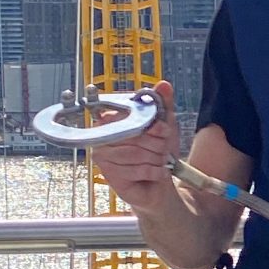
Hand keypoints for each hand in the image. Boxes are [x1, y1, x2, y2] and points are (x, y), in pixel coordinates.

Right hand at [89, 78, 179, 207]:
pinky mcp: (109, 174)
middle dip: (156, 143)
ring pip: (134, 153)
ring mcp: (102, 156)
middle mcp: (102, 136)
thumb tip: (164, 84)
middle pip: (131, 135)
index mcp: (111, 119)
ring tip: (162, 161)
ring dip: (155, 158)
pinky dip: (153, 171)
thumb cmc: (158, 152)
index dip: (149, 124)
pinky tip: (158, 172)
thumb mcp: (166, 125)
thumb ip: (163, 103)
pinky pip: (134, 170)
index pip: (127, 115)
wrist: (159, 183)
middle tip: (165, 150)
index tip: (164, 130)